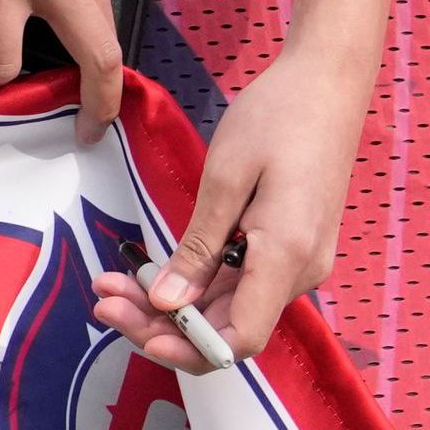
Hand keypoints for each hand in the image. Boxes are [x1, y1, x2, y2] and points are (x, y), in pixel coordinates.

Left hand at [90, 0, 399, 366]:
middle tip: (102, 299)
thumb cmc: (277, 117)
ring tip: (113, 282)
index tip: (137, 332)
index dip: (188, 348)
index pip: (240, 340)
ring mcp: (299, 261)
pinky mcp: (291, 246)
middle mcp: (300, 271)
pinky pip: (242, 281)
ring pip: (230, 305)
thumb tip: (167, 304)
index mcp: (287, 255)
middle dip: (162, 323)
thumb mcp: (226, 177)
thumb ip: (199, 247)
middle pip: (228, 326)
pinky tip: (152, 268)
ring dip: (172, 303)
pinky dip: (196, 281)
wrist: (328, 81)